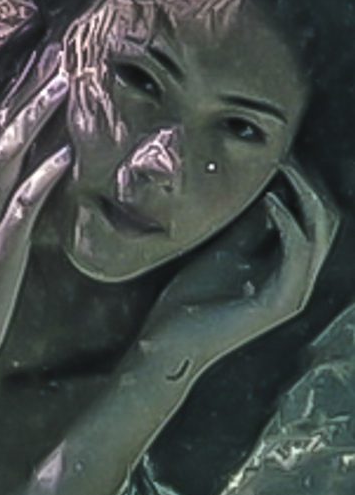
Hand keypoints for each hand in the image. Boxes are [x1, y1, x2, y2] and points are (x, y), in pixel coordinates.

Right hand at [0, 47, 71, 374]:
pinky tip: (65, 156)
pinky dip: (41, 179)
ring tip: (64, 82)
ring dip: (35, 117)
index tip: (42, 51)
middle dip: (27, 87)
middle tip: (56, 45)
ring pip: (8, 157)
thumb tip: (20, 161)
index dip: (15, 90)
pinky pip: (20, 210)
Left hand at [134, 161, 338, 382]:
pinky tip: (271, 199)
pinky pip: (298, 253)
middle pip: (326, 218)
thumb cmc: (189, 301)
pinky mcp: (281, 302)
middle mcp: (298, 279)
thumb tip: (260, 188)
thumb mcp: (221, 250)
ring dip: (305, 192)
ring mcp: (293, 292)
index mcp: (286, 266)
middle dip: (310, 181)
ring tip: (284, 164)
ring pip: (321, 232)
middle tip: (288, 151)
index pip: (313, 214)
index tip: (283, 150)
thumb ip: (245, 226)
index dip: (304, 180)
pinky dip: (288, 220)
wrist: (168, 344)